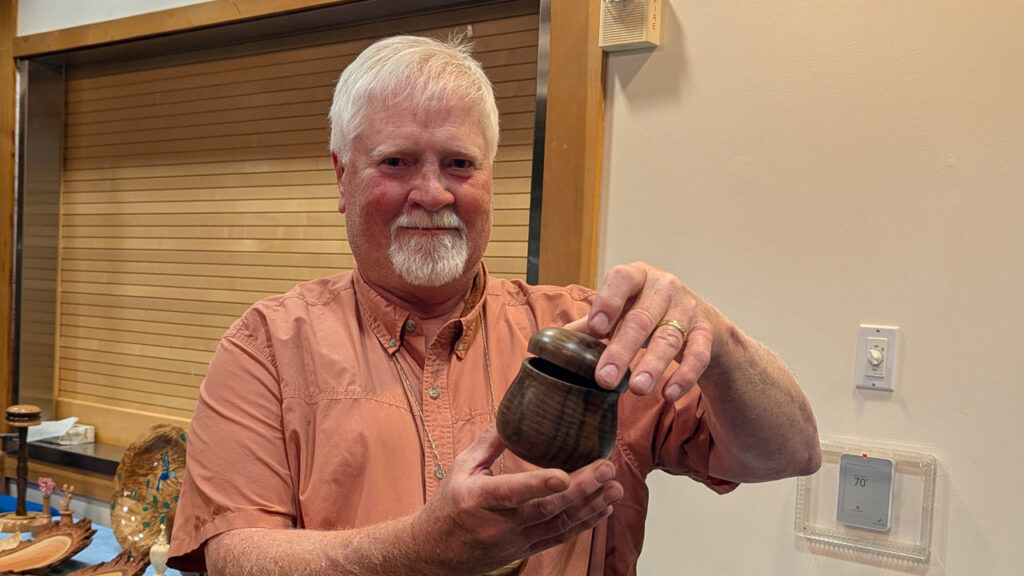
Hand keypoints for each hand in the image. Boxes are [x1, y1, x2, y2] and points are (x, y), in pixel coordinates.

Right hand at [411, 424, 622, 573]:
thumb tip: (515, 412)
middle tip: (607, 469)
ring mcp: (515, 540)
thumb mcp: (461, 467)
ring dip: (591, 507)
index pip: (511, 493)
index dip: (538, 484)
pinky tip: (604, 509)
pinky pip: (560, 538)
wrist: (436, 553)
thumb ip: (490, 442)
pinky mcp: (526, 549)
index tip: (563, 476)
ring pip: (559, 525)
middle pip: (546, 508)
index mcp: (478, 498)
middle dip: (581, 489)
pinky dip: (585, 524)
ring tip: (615, 488)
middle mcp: (499, 523)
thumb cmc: (448, 505)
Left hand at [565, 262, 722, 401]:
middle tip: (604, 378)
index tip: (596, 329)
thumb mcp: (620, 310)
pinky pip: (698, 355)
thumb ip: (590, 325)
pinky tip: (669, 393)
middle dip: (622, 350)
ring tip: (637, 389)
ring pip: (669, 339)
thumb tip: (549, 344)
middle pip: (642, 319)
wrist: (699, 318)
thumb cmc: (647, 312)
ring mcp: (688, 309)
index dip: (608, 301)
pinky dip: (684, 376)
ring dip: (653, 365)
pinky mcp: (706, 333)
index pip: (622, 279)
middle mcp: (664, 288)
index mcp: (637, 276)